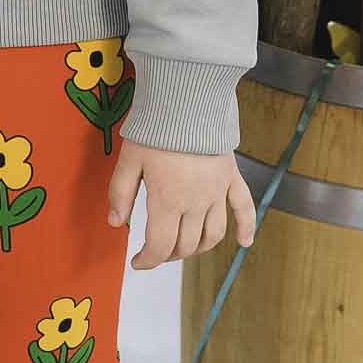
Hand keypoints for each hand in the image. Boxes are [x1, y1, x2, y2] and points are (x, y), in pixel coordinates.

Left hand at [106, 139, 256, 269]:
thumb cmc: (156, 128)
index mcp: (167, 201)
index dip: (147, 261)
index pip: (159, 246)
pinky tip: (244, 243)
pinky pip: (244, 208)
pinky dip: (246, 228)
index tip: (137, 262)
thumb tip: (116, 223)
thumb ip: (120, 193)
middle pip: (186, 245)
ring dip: (198, 247)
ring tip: (184, 246)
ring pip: (212, 234)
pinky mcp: (231, 178)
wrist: (188, 99)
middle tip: (156, 250)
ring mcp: (217, 192)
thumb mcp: (128, 159)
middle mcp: (195, 203)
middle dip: (169, 254)